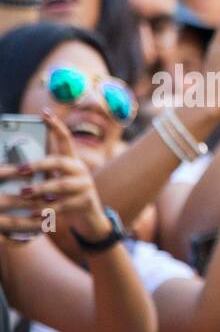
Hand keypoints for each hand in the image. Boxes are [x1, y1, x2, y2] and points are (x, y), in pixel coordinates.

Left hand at [0, 111, 110, 239]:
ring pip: (61, 185)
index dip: (56, 126)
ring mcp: (85, 186)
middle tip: (20, 169)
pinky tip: (33, 213)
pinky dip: (46, 210)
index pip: (65, 140)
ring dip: (41, 188)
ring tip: (24, 192)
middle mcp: (80, 171)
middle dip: (38, 164)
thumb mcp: (58, 181)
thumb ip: (45, 173)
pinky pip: (63, 205)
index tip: (44, 113)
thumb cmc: (66, 196)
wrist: (89, 218)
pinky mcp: (86, 202)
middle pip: (60, 162)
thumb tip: (17, 167)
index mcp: (72, 162)